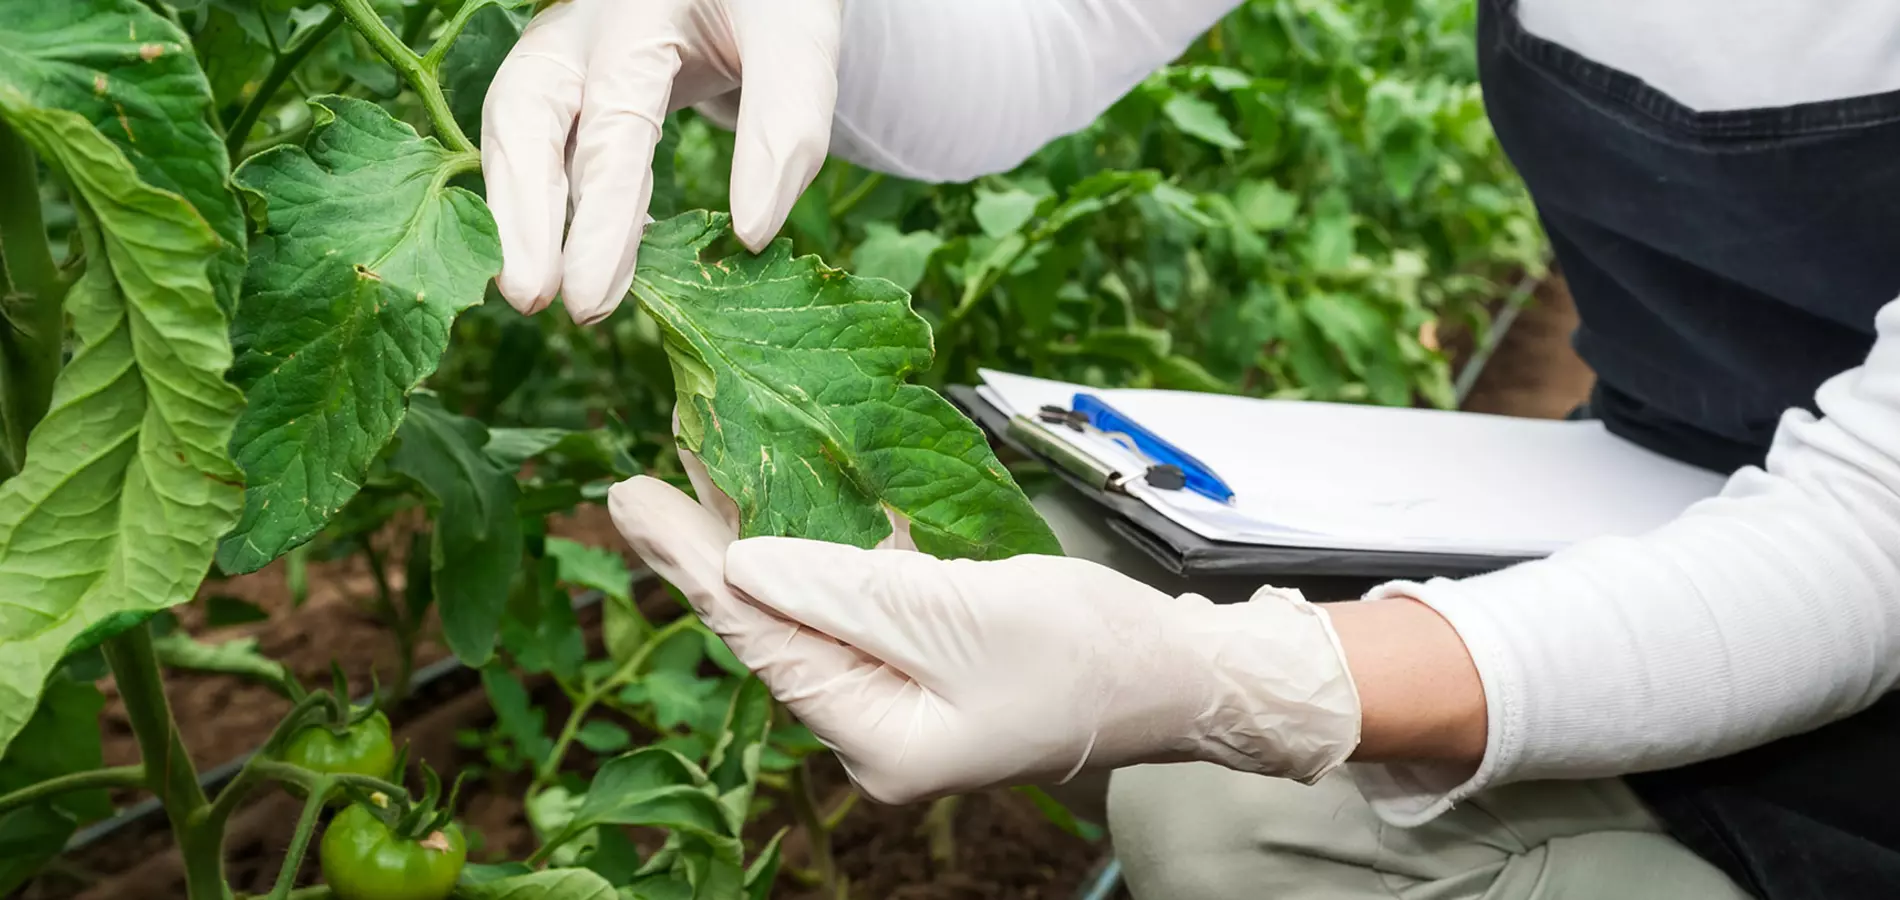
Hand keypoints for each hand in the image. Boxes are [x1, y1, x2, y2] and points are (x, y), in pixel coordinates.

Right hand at [481, 0, 839, 323]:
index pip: (612, 122)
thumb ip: (784, 126)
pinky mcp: (570, 81)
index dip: (600, 218)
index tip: (590, 298)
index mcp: (639, 12)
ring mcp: (568, 52)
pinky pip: (543, 142)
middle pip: (524, 116)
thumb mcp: (799, 43)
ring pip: (516, 130)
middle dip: (522, 215)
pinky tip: (579, 260)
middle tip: (530, 300)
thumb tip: (751, 233)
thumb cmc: (776, 4)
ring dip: (520, 215)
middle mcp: (584, 29)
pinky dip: (548, 202)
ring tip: (534, 295)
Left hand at [608, 468, 1361, 804]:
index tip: (628, 496)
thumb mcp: (960, 615)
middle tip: (640, 477)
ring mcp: (900, 693)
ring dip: (753, 538)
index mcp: (876, 737)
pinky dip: (817, 546)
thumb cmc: (1087, 651)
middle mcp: (874, 725)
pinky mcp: (927, 656)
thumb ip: (846, 590)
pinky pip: (853, 599)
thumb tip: (739, 561)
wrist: (1178, 673)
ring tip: (695, 471)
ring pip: (806, 607)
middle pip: (770, 625)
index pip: (760, 639)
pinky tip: (782, 499)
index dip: (689, 564)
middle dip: (706, 549)